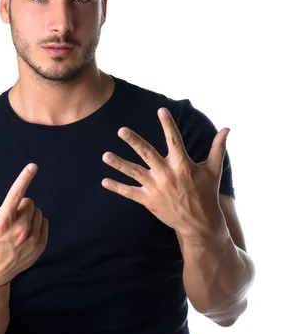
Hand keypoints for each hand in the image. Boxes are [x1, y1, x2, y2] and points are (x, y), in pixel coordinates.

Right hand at [0, 164, 48, 284]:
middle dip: (21, 206)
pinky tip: (25, 233)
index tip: (33, 166)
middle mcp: (19, 229)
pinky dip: (36, 224)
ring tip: (17, 226)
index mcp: (2, 221)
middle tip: (10, 217)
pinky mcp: (40, 245)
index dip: (24, 178)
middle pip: (29, 202)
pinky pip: (44, 222)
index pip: (16, 194)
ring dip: (29, 215)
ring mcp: (31, 238)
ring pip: (37, 212)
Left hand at [101, 107, 229, 241]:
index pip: (174, 140)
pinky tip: (104, 181)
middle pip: (147, 154)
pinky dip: (117, 187)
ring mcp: (156, 188)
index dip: (167, 124)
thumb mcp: (214, 170)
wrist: (200, 223)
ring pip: (134, 173)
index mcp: (183, 165)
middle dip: (134, 141)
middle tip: (122, 131)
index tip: (160, 110)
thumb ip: (218, 148)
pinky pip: (130, 193)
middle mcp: (167, 175)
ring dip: (119, 164)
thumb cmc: (207, 193)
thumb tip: (227, 128)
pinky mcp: (149, 201)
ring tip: (105, 155)